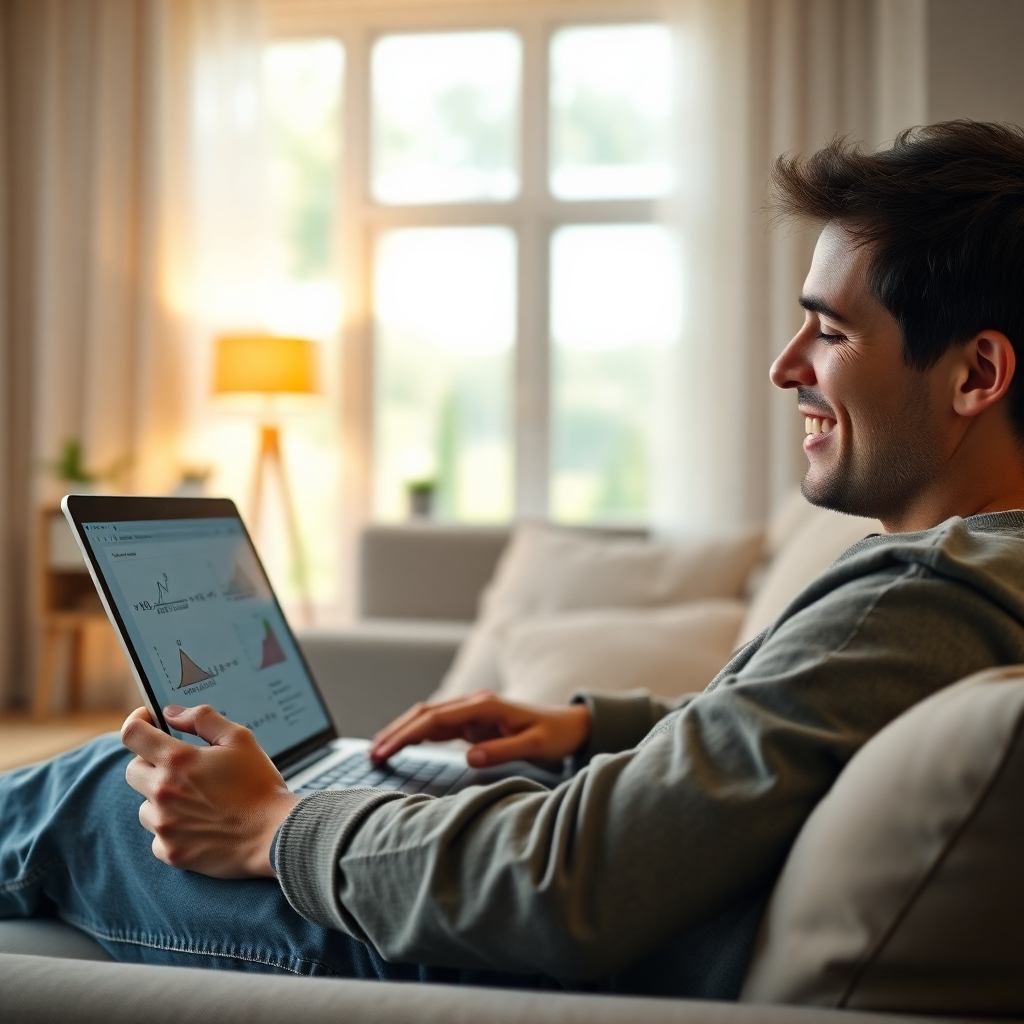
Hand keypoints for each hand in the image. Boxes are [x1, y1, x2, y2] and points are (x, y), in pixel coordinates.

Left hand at [121, 705, 298, 877]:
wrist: (274, 834)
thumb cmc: (259, 784)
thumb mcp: (240, 739)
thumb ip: (203, 719)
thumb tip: (172, 713)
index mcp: (178, 761)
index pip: (132, 734)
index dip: (137, 722)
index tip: (148, 722)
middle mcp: (163, 793)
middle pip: (133, 770)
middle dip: (151, 762)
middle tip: (180, 766)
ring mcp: (164, 826)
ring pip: (145, 806)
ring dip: (161, 799)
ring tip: (195, 799)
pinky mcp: (171, 852)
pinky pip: (157, 837)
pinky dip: (172, 829)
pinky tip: (198, 824)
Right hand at [369, 690, 591, 767]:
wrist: (570, 726)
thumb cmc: (555, 735)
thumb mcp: (535, 745)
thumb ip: (503, 751)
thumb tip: (469, 757)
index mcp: (485, 706)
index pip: (436, 719)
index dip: (408, 734)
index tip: (386, 750)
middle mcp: (474, 704)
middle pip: (425, 714)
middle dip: (396, 731)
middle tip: (372, 754)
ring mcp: (473, 712)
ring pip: (428, 717)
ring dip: (403, 731)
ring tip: (379, 751)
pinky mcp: (474, 722)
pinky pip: (439, 726)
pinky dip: (417, 733)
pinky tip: (402, 745)